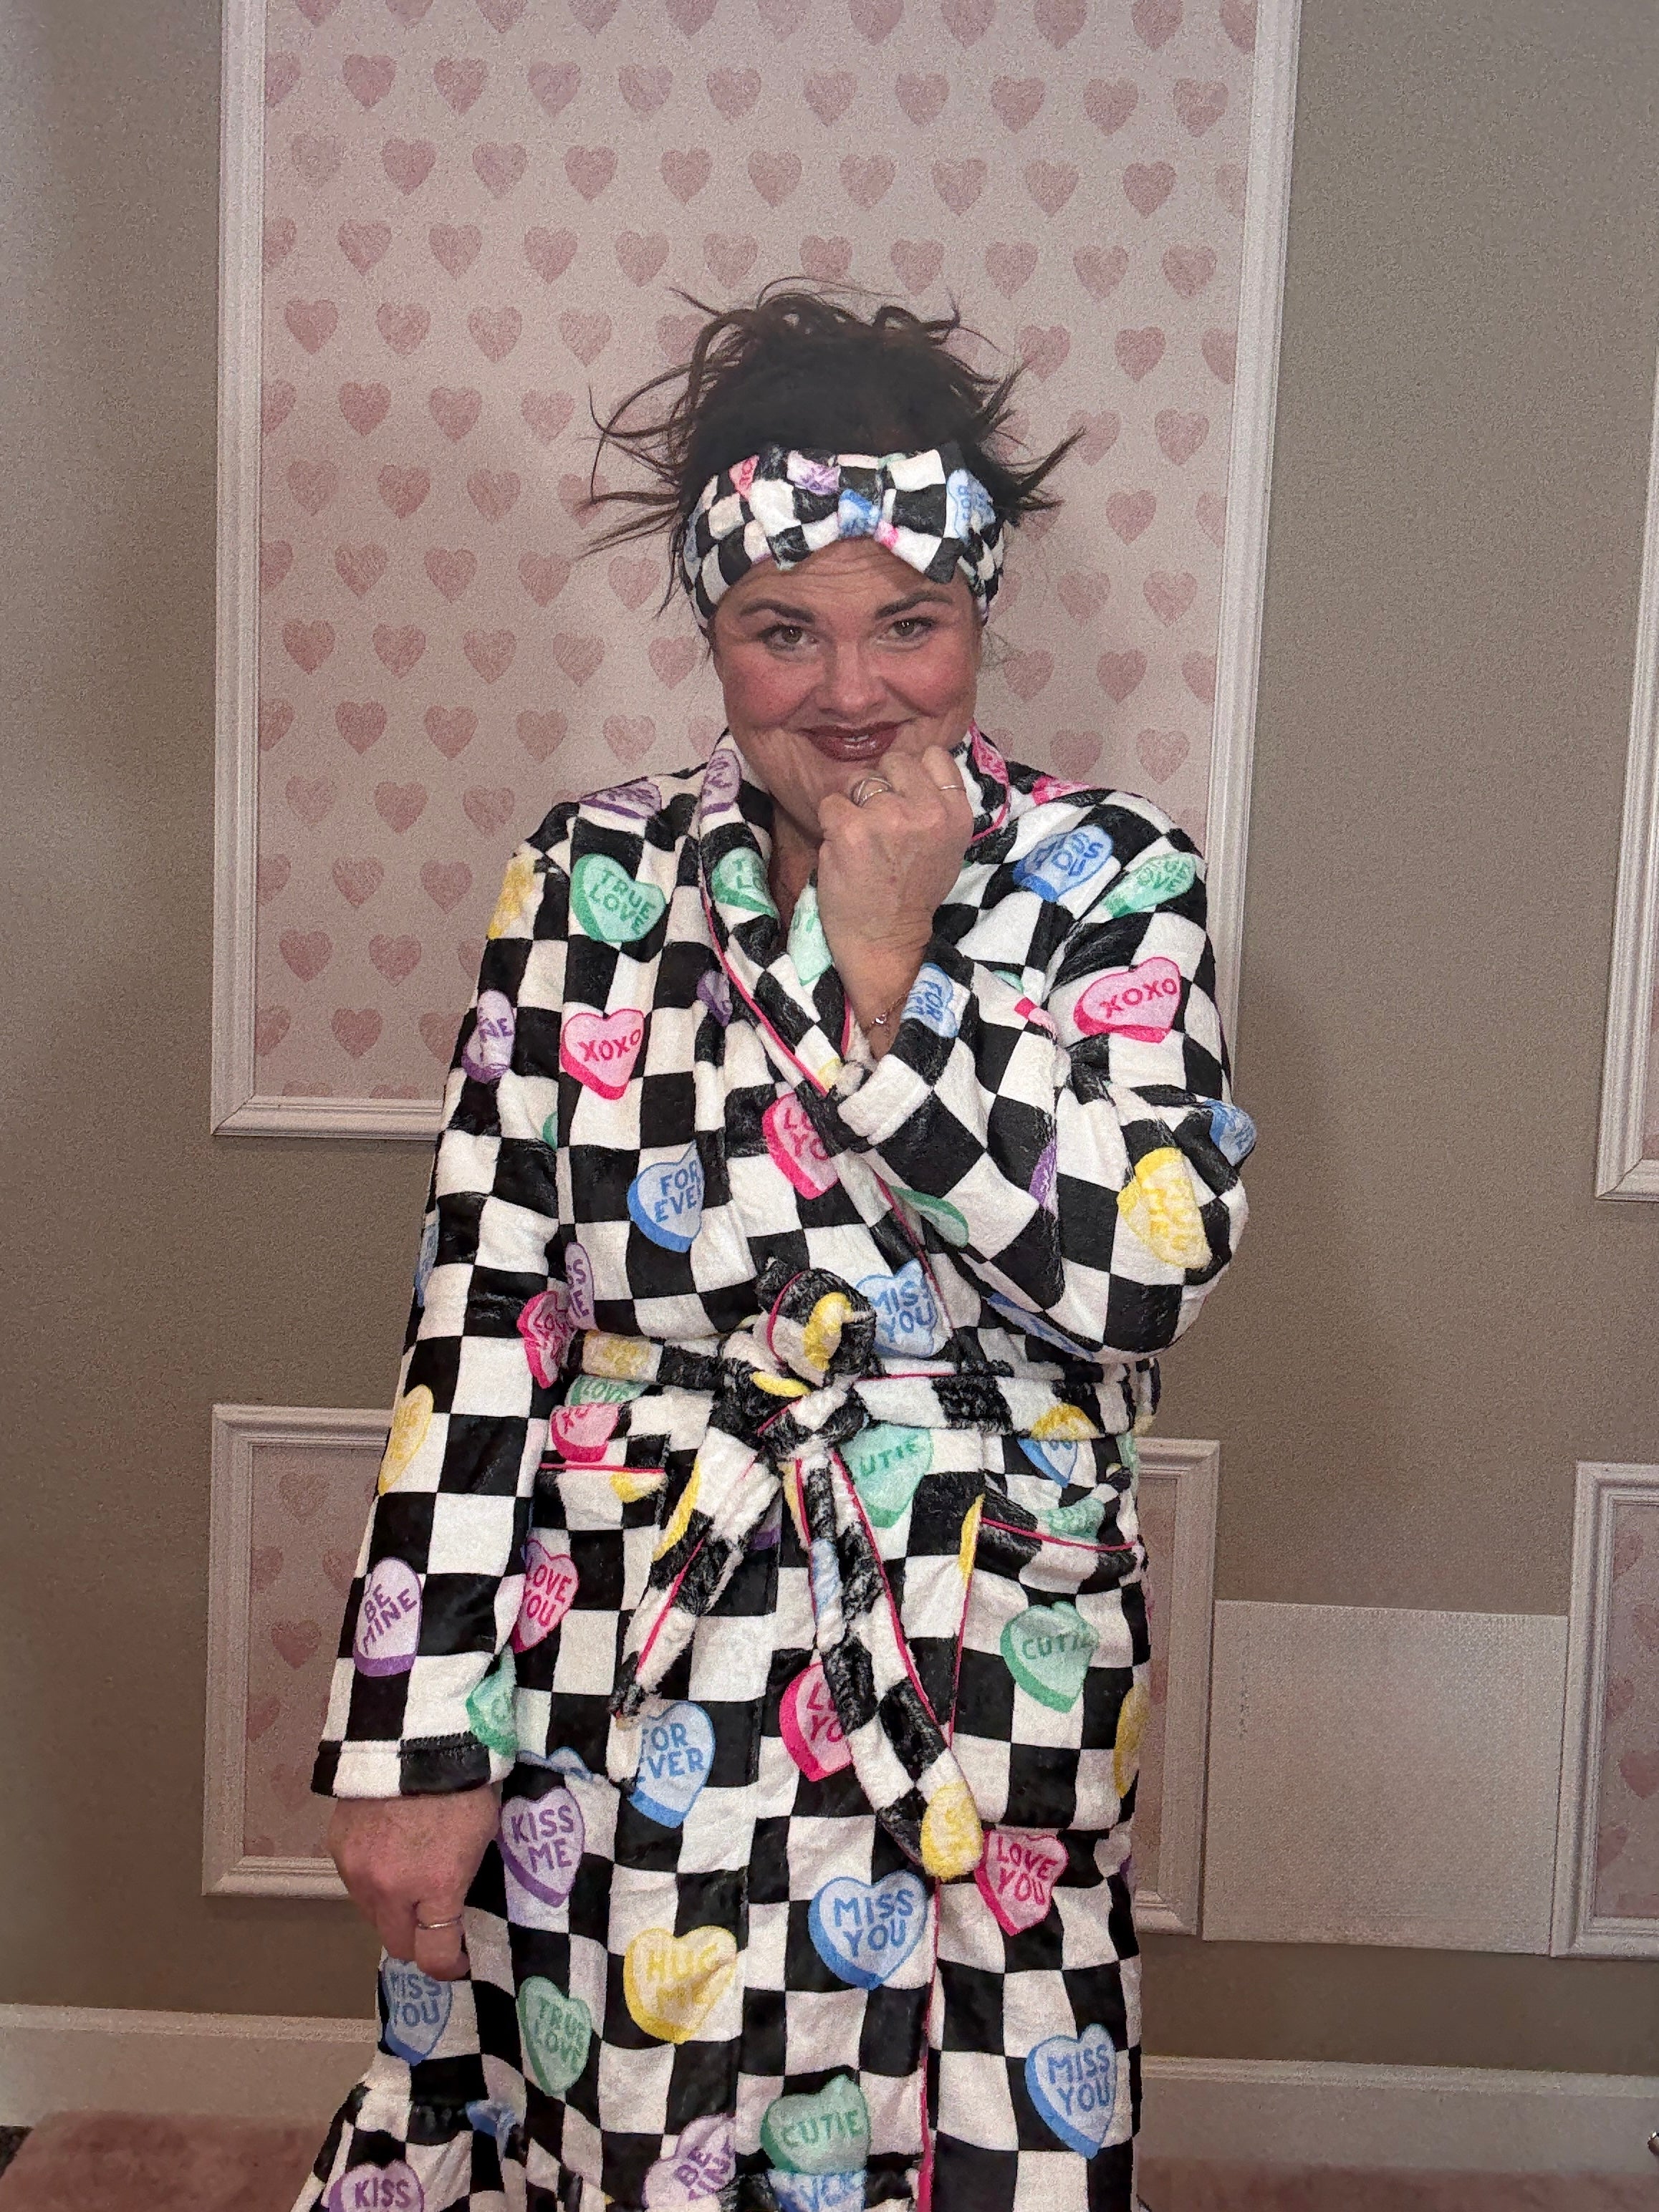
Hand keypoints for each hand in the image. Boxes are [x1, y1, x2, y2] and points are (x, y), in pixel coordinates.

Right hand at [328, 1787, 500, 1980]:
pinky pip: (355, 1883)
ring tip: (410, 1881)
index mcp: (436, 1886)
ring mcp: (358, 1871)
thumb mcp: (482, 1833)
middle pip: (398, 1944)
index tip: (461, 1958)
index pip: (435, 1955)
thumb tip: (458, 1900)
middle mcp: (391, 1889)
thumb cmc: (463, 1781)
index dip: (450, 1965)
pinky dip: (372, 1879)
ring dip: (392, 1910)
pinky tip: (387, 1853)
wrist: (413, 1735)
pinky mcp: (337, 1849)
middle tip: (434, 1924)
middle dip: (419, 1941)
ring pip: (373, 1915)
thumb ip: (465, 1876)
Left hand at [817, 746, 972, 1044]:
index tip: (905, 800)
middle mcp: (927, 811)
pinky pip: (830, 803)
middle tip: (879, 825)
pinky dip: (830, 824)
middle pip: (894, 761)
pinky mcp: (851, 829)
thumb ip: (936, 805)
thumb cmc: (912, 893)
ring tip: (862, 841)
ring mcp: (888, 818)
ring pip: (860, 780)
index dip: (912, 774)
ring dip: (854, 805)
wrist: (886, 940)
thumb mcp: (946, 846)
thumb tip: (917, 767)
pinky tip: (843, 851)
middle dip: (881, 786)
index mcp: (956, 814)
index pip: (935, 756)